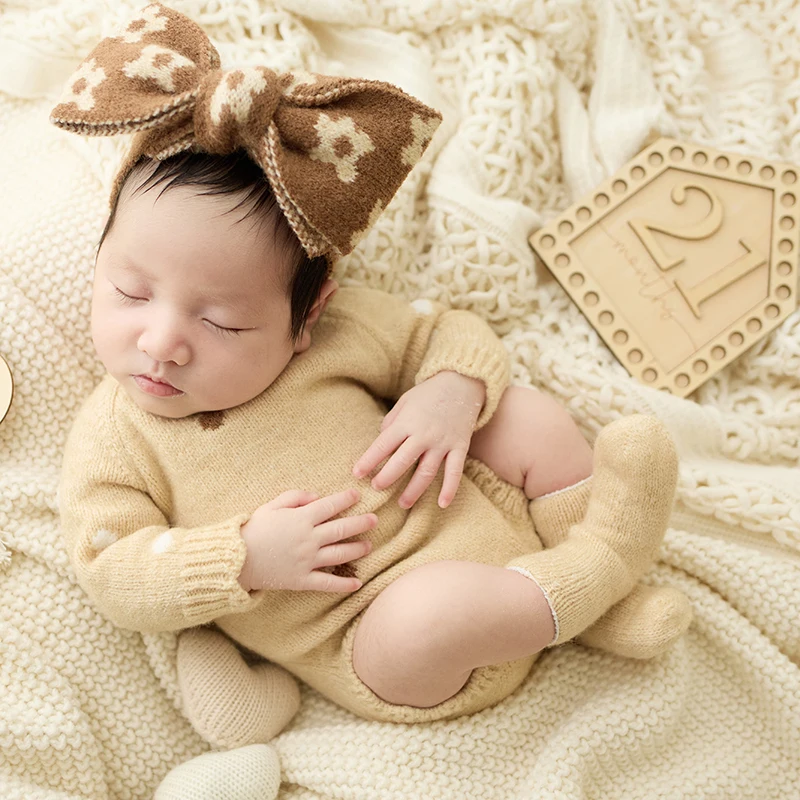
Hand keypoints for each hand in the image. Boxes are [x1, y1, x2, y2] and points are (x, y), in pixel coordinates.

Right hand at [238, 489, 376, 592]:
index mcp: (301, 519)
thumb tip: (317, 497)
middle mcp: (309, 539)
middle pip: (342, 529)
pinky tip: (358, 583)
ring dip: (357, 550)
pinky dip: (344, 584)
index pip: (331, 506)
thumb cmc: (254, 529)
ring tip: (368, 546)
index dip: (346, 499)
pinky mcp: (302, 580)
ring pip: (340, 554)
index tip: (357, 495)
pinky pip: (327, 583)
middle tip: (374, 520)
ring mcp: (307, 561)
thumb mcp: (272, 505)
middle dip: (361, 523)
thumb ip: (295, 497)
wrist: (236, 559)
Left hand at [352, 371, 485, 508]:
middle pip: (402, 462)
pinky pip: (455, 472)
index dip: (368, 461)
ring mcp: (443, 442)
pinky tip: (442, 504)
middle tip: (376, 488)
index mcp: (407, 422)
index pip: (383, 445)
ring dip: (413, 491)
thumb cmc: (428, 394)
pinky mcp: (460, 447)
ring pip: (426, 472)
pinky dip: (450, 489)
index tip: (357, 474)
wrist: (461, 383)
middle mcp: (424, 434)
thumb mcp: (404, 402)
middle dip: (386, 478)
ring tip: (402, 503)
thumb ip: (391, 423)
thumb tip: (381, 442)